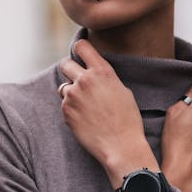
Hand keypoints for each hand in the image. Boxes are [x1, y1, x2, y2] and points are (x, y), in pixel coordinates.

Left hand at [60, 40, 158, 187]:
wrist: (120, 145)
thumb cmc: (127, 119)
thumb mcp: (122, 90)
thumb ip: (105, 78)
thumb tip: (94, 74)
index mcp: (102, 71)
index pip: (81, 46)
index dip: (80, 49)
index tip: (81, 54)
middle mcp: (85, 80)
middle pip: (66, 64)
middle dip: (70, 70)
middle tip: (78, 80)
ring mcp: (73, 96)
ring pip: (64, 86)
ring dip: (71, 93)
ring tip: (87, 106)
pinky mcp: (66, 111)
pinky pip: (64, 104)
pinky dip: (71, 109)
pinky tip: (85, 118)